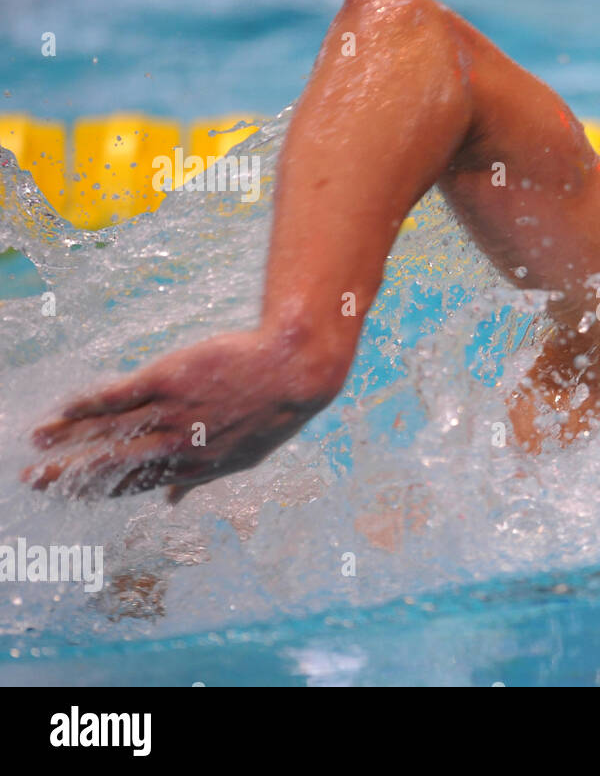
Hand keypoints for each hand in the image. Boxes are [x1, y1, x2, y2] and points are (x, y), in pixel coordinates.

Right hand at [23, 326, 346, 500]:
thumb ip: (199, 479)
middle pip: (111, 465)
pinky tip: (64, 407)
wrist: (292, 370)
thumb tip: (170, 501)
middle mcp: (176, 447)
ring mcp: (170, 414)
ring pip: (107, 431)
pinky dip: (87, 404)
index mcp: (193, 468)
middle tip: (33, 481)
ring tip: (37, 442)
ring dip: (67, 437)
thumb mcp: (242, 456)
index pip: (134, 484)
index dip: (98, 491)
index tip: (71, 494)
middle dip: (69, 476)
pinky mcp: (166, 380)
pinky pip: (117, 396)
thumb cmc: (272, 411)